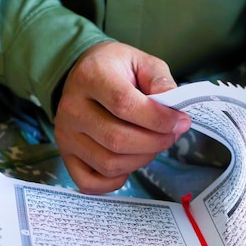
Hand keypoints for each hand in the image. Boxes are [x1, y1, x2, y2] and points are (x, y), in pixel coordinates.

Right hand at [54, 41, 190, 193]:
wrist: (83, 75)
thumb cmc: (115, 70)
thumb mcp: (141, 62)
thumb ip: (160, 81)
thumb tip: (173, 108)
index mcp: (90, 77)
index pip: (125, 105)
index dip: (158, 119)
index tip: (180, 121)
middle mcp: (72, 107)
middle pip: (117, 140)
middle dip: (155, 142)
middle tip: (171, 135)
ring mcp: (65, 134)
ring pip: (109, 163)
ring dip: (141, 160)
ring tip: (153, 145)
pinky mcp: (65, 154)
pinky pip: (90, 183)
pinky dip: (114, 182)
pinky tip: (128, 164)